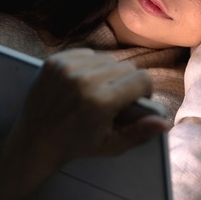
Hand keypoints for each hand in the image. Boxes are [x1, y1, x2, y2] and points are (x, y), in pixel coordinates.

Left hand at [0, 49, 168, 199]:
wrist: (35, 140)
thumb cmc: (76, 144)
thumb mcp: (111, 146)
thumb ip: (139, 133)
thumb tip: (165, 122)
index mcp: (101, 103)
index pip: (142, 79)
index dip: (144, 91)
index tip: (135, 101)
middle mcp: (85, 81)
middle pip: (126, 67)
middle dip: (127, 82)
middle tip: (116, 98)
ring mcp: (67, 68)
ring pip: (107, 59)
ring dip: (108, 72)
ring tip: (98, 90)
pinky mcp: (54, 61)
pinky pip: (86, 53)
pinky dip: (89, 65)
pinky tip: (82, 82)